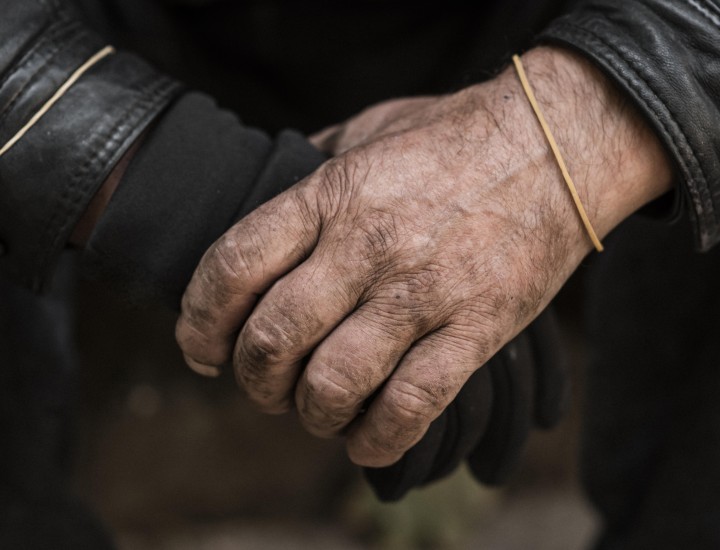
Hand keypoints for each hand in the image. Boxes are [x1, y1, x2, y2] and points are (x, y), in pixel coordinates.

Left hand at [176, 47, 670, 465]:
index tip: (201, 349)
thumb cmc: (455, 135)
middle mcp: (367, 246)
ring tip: (315, 410)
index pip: (232, 267)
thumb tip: (273, 182)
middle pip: (272, 339)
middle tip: (263, 386)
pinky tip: (365, 438)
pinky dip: (376, 439)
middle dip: (253, 380)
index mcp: (331, 195)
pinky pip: (410, 406)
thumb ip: (315, 160)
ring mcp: (422, 292)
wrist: (556, 143)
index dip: (199, 321)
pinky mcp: (475, 328)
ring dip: (310, 413)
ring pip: (333, 384)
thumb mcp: (369, 129)